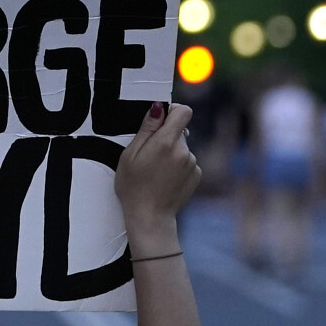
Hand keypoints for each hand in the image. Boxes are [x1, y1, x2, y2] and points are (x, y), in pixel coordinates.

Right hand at [116, 101, 200, 246]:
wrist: (150, 217)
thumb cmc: (133, 187)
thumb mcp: (130, 154)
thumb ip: (146, 129)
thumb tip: (158, 108)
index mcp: (166, 142)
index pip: (183, 112)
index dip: (173, 111)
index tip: (160, 119)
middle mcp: (184, 151)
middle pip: (179, 131)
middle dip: (166, 136)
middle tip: (149, 154)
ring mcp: (192, 164)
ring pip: (182, 147)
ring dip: (171, 152)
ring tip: (156, 170)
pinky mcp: (196, 175)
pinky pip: (187, 161)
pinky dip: (178, 165)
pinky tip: (165, 178)